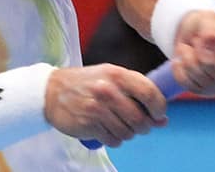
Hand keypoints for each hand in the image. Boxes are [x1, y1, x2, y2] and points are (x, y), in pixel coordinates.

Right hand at [44, 64, 166, 147]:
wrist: (51, 92)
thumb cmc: (86, 83)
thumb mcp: (111, 78)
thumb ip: (137, 94)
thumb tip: (163, 119)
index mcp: (117, 74)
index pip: (150, 93)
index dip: (159, 108)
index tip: (159, 114)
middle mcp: (108, 90)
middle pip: (141, 119)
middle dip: (144, 126)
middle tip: (138, 124)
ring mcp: (97, 109)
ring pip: (128, 133)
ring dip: (128, 133)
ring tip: (118, 124)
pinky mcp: (89, 125)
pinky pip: (114, 140)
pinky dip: (114, 139)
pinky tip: (107, 129)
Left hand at [171, 12, 214, 94]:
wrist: (190, 35)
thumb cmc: (207, 26)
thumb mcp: (210, 18)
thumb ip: (212, 28)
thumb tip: (212, 40)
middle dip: (201, 50)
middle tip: (198, 39)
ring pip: (200, 76)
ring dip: (188, 56)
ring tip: (189, 46)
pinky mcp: (203, 91)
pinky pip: (186, 82)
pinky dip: (179, 66)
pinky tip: (183, 58)